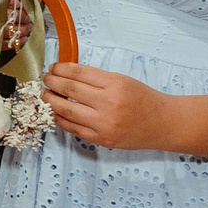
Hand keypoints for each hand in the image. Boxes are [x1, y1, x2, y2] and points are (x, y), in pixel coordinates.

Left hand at [41, 62, 171, 150]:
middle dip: (51, 83)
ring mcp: (104, 124)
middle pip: (69, 90)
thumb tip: (66, 74)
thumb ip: (96, 78)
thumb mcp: (122, 80)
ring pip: (66, 110)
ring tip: (45, 94)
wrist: (163, 124)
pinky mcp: (101, 139)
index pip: (78, 73)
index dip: (60, 69)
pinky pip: (73, 128)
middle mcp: (108, 104)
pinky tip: (55, 112)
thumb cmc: (143, 99)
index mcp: (114, 84)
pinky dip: (60, 119)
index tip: (53, 67)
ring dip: (50, 101)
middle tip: (45, 79)